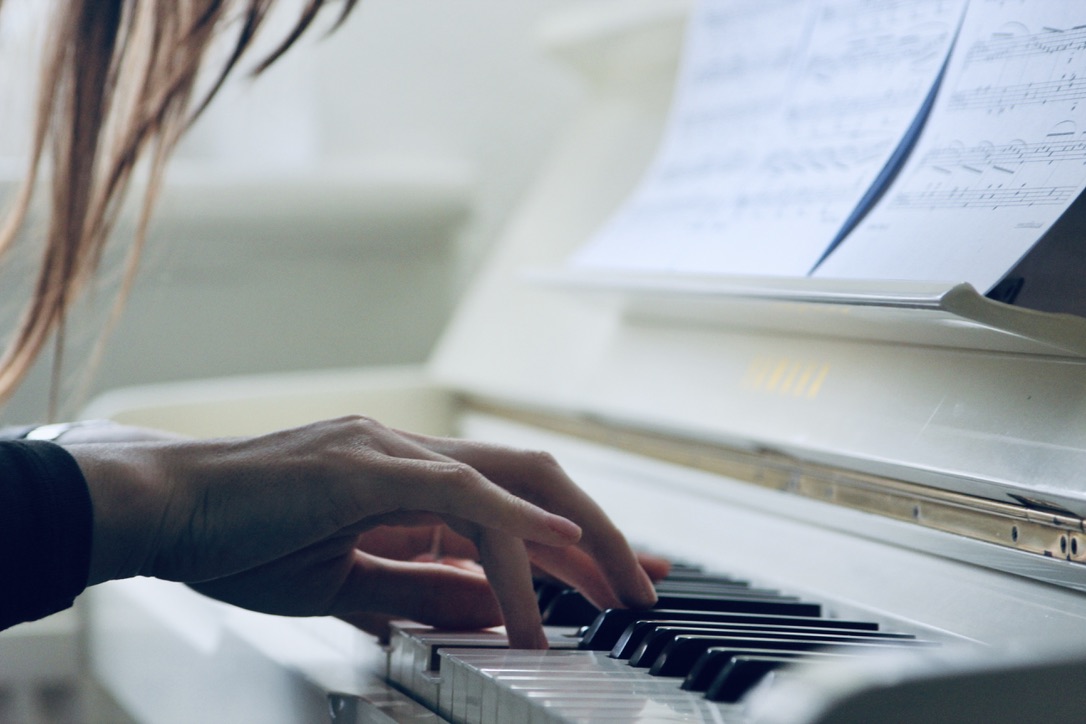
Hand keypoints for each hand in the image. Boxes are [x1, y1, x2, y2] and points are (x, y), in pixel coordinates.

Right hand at [67, 416, 660, 647]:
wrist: (163, 509)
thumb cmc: (241, 541)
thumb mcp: (351, 583)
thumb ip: (426, 591)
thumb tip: (497, 610)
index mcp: (408, 482)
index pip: (513, 502)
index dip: (574, 539)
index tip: (618, 577)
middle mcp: (412, 455)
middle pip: (534, 480)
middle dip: (599, 535)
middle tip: (647, 584)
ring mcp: (391, 452)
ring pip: (512, 481)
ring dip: (575, 537)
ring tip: (616, 591)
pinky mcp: (365, 466)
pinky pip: (460, 489)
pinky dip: (515, 523)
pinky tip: (556, 549)